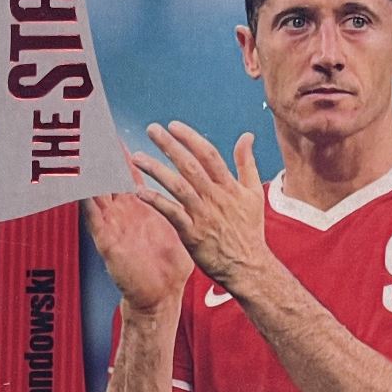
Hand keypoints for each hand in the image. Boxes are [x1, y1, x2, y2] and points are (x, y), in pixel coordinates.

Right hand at [83, 145, 192, 313]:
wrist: (162, 296)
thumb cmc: (169, 265)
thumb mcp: (178, 225)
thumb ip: (182, 203)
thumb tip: (197, 185)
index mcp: (140, 207)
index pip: (128, 173)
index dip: (121, 151)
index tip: (113, 129)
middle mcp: (123, 213)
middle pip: (107, 177)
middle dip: (99, 155)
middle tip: (88, 130)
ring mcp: (114, 227)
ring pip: (96, 194)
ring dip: (88, 174)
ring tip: (79, 152)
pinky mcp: (109, 244)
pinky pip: (94, 221)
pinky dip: (86, 205)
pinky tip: (79, 189)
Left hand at [132, 121, 268, 289]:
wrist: (248, 266)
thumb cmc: (250, 230)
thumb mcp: (254, 193)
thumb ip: (247, 163)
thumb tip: (247, 136)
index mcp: (229, 186)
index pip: (208, 155)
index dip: (190, 138)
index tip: (173, 125)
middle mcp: (215, 197)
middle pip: (190, 166)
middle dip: (169, 146)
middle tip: (152, 130)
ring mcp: (203, 215)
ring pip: (178, 187)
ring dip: (156, 170)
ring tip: (137, 158)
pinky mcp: (192, 234)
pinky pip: (171, 214)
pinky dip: (156, 201)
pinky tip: (140, 192)